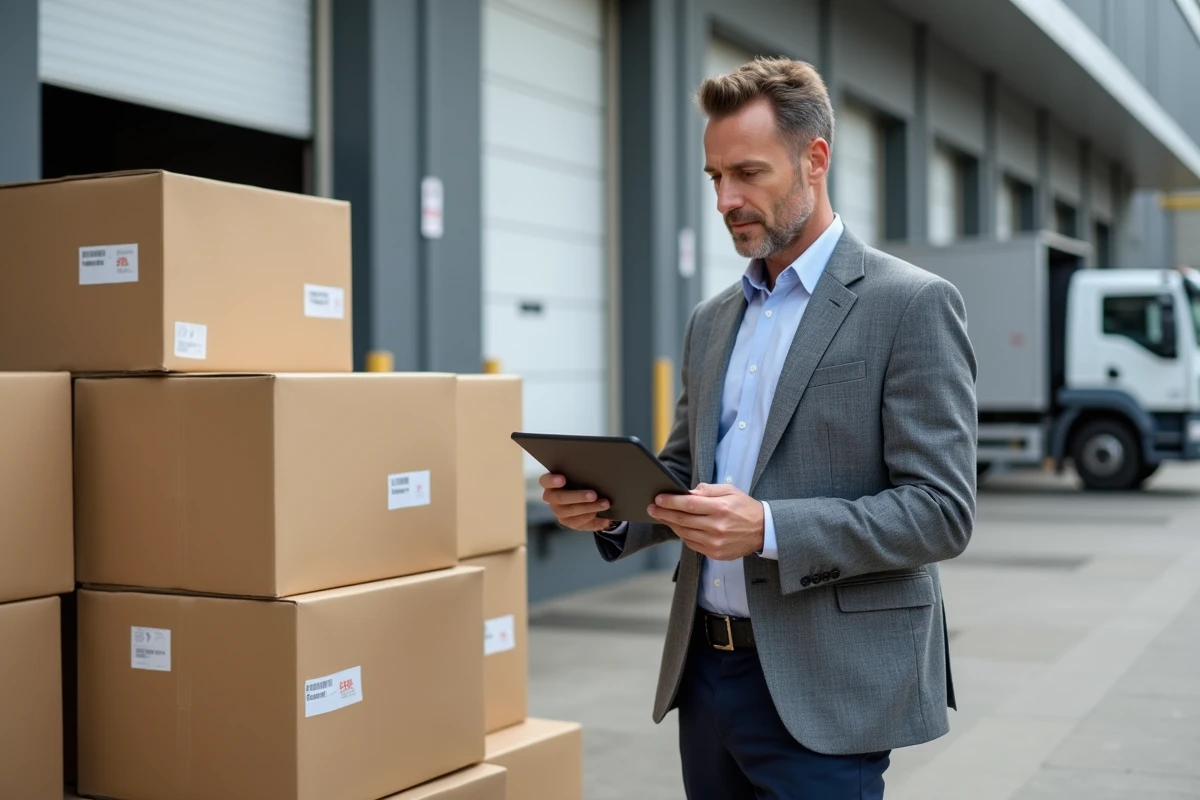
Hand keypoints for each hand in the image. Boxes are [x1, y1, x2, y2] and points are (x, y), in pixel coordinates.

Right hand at [538, 473, 616, 531]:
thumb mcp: (578, 474)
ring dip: (589, 509)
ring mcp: (559, 512)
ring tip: (605, 504)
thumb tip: (596, 469)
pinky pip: (581, 525)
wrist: (583, 495)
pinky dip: (595, 523)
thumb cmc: (579, 479)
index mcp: (550, 484)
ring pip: (571, 514)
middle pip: (561, 499)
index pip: (545, 481)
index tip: (562, 479)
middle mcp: (552, 499)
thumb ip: (580, 472)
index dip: (552, 481)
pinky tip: (606, 520)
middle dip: (578, 497)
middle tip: (594, 495)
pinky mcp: (569, 522)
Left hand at [648, 483, 764, 559]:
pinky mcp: (716, 553)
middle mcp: (717, 527)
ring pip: (685, 533)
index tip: (658, 499)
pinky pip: (692, 544)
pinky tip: (679, 527)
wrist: (764, 530)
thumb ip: (708, 490)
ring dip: (671, 524)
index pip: (688, 504)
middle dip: (664, 513)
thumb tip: (687, 492)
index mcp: (720, 508)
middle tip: (652, 508)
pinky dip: (683, 535)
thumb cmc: (745, 507)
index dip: (670, 501)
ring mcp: (716, 542)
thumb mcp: (730, 491)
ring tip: (662, 516)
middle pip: (683, 520)